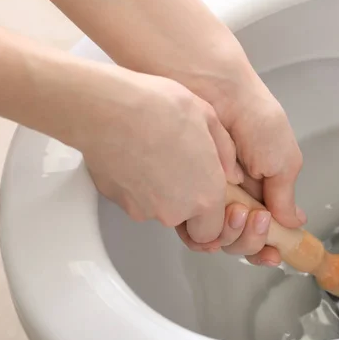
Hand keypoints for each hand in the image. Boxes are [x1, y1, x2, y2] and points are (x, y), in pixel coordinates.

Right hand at [75, 68, 273, 251]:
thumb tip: (231, 172)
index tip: (206, 200)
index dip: (211, 217)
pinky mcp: (120, 202)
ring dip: (162, 193)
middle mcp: (176, 209)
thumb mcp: (208, 118)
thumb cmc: (158, 108)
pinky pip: (136, 201)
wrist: (107, 109)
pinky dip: (138, 186)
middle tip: (181, 174)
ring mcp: (145, 209)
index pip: (214, 231)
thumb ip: (226, 152)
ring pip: (160, 211)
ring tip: (158, 156)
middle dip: (186, 207)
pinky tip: (138, 158)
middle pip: (186, 223)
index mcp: (206, 193)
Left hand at [174, 36, 306, 266]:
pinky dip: (205, 231)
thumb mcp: (282, 159)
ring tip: (239, 210)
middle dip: (253, 239)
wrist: (217, 93)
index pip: (265, 231)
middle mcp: (235, 197)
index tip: (273, 253)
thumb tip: (295, 223)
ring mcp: (209, 197)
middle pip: (242, 240)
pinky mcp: (185, 195)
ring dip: (233, 235)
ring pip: (219, 238)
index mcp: (261, 190)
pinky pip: (191, 228)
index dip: (269, 247)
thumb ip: (285, 195)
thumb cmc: (254, 119)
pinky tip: (217, 216)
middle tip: (258, 220)